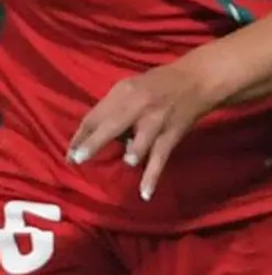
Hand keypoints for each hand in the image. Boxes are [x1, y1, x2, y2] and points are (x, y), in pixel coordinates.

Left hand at [68, 56, 222, 200]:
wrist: (199, 80)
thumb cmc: (159, 84)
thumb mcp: (131, 86)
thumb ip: (114, 108)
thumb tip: (100, 135)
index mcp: (124, 92)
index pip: (96, 115)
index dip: (81, 135)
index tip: (70, 153)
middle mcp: (139, 107)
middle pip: (111, 127)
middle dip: (94, 144)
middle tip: (77, 159)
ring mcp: (156, 122)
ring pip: (141, 142)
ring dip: (133, 153)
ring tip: (127, 161)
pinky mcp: (171, 135)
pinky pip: (160, 159)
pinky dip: (153, 177)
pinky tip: (145, 194)